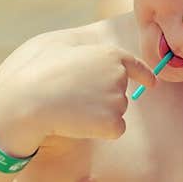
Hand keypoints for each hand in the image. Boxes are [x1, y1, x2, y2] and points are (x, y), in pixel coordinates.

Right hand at [0, 39, 157, 149]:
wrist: (31, 100)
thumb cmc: (40, 74)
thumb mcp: (63, 50)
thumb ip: (86, 53)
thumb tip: (92, 59)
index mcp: (110, 55)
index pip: (135, 65)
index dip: (144, 75)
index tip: (152, 83)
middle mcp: (119, 76)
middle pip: (121, 95)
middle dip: (103, 100)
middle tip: (74, 97)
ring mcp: (118, 100)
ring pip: (115, 113)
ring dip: (98, 116)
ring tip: (72, 108)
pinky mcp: (113, 123)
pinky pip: (113, 131)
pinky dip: (99, 131)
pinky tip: (78, 123)